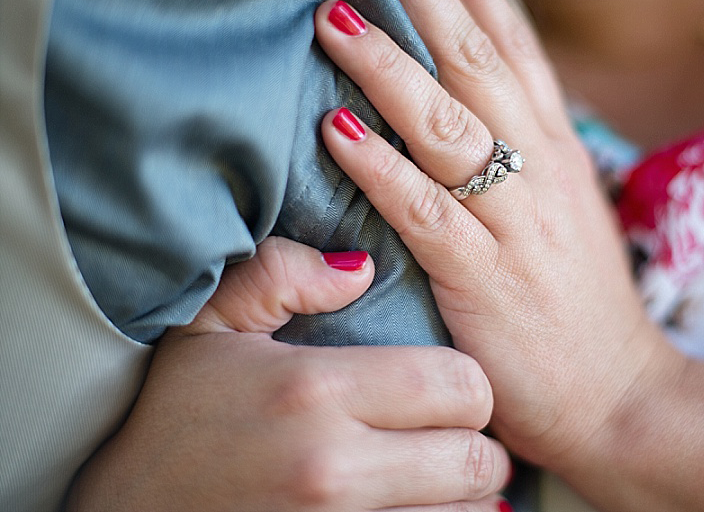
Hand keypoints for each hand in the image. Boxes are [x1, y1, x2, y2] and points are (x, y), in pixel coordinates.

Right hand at [66, 237, 511, 511]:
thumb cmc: (173, 416)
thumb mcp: (207, 326)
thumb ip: (279, 275)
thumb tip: (361, 268)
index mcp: (314, 391)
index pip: (459, 384)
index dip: (467, 383)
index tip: (446, 386)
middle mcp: (333, 469)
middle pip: (476, 460)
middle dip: (476, 443)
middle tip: (451, 434)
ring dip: (467, 496)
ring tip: (440, 476)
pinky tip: (422, 507)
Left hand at [315, 0, 703, 511]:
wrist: (618, 396)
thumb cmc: (578, 305)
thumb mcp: (566, 212)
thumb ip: (525, 157)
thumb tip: (477, 111)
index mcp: (557, 151)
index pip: (517, 47)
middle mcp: (539, 171)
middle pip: (477, 63)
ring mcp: (513, 221)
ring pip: (447, 124)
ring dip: (388, 65)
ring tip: (333, 17)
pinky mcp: (483, 278)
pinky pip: (425, 210)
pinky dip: (381, 165)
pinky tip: (339, 128)